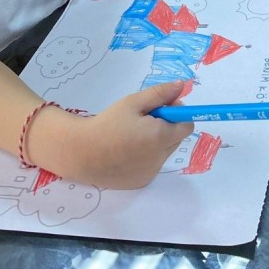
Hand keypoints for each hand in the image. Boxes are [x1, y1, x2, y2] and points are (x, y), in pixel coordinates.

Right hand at [50, 81, 192, 189]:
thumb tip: (182, 86)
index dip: (177, 114)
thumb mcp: (133, 102)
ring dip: (156, 141)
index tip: (161, 107)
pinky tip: (127, 151)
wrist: (81, 153)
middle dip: (166, 126)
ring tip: (132, 135)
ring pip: (164, 151)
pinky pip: (152, 164)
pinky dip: (146, 156)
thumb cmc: (107, 124)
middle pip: (176, 138)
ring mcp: (151, 172)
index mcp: (160, 137)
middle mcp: (159, 158)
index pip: (187, 126)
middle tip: (144, 119)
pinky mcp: (141, 182)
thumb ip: (160, 93)